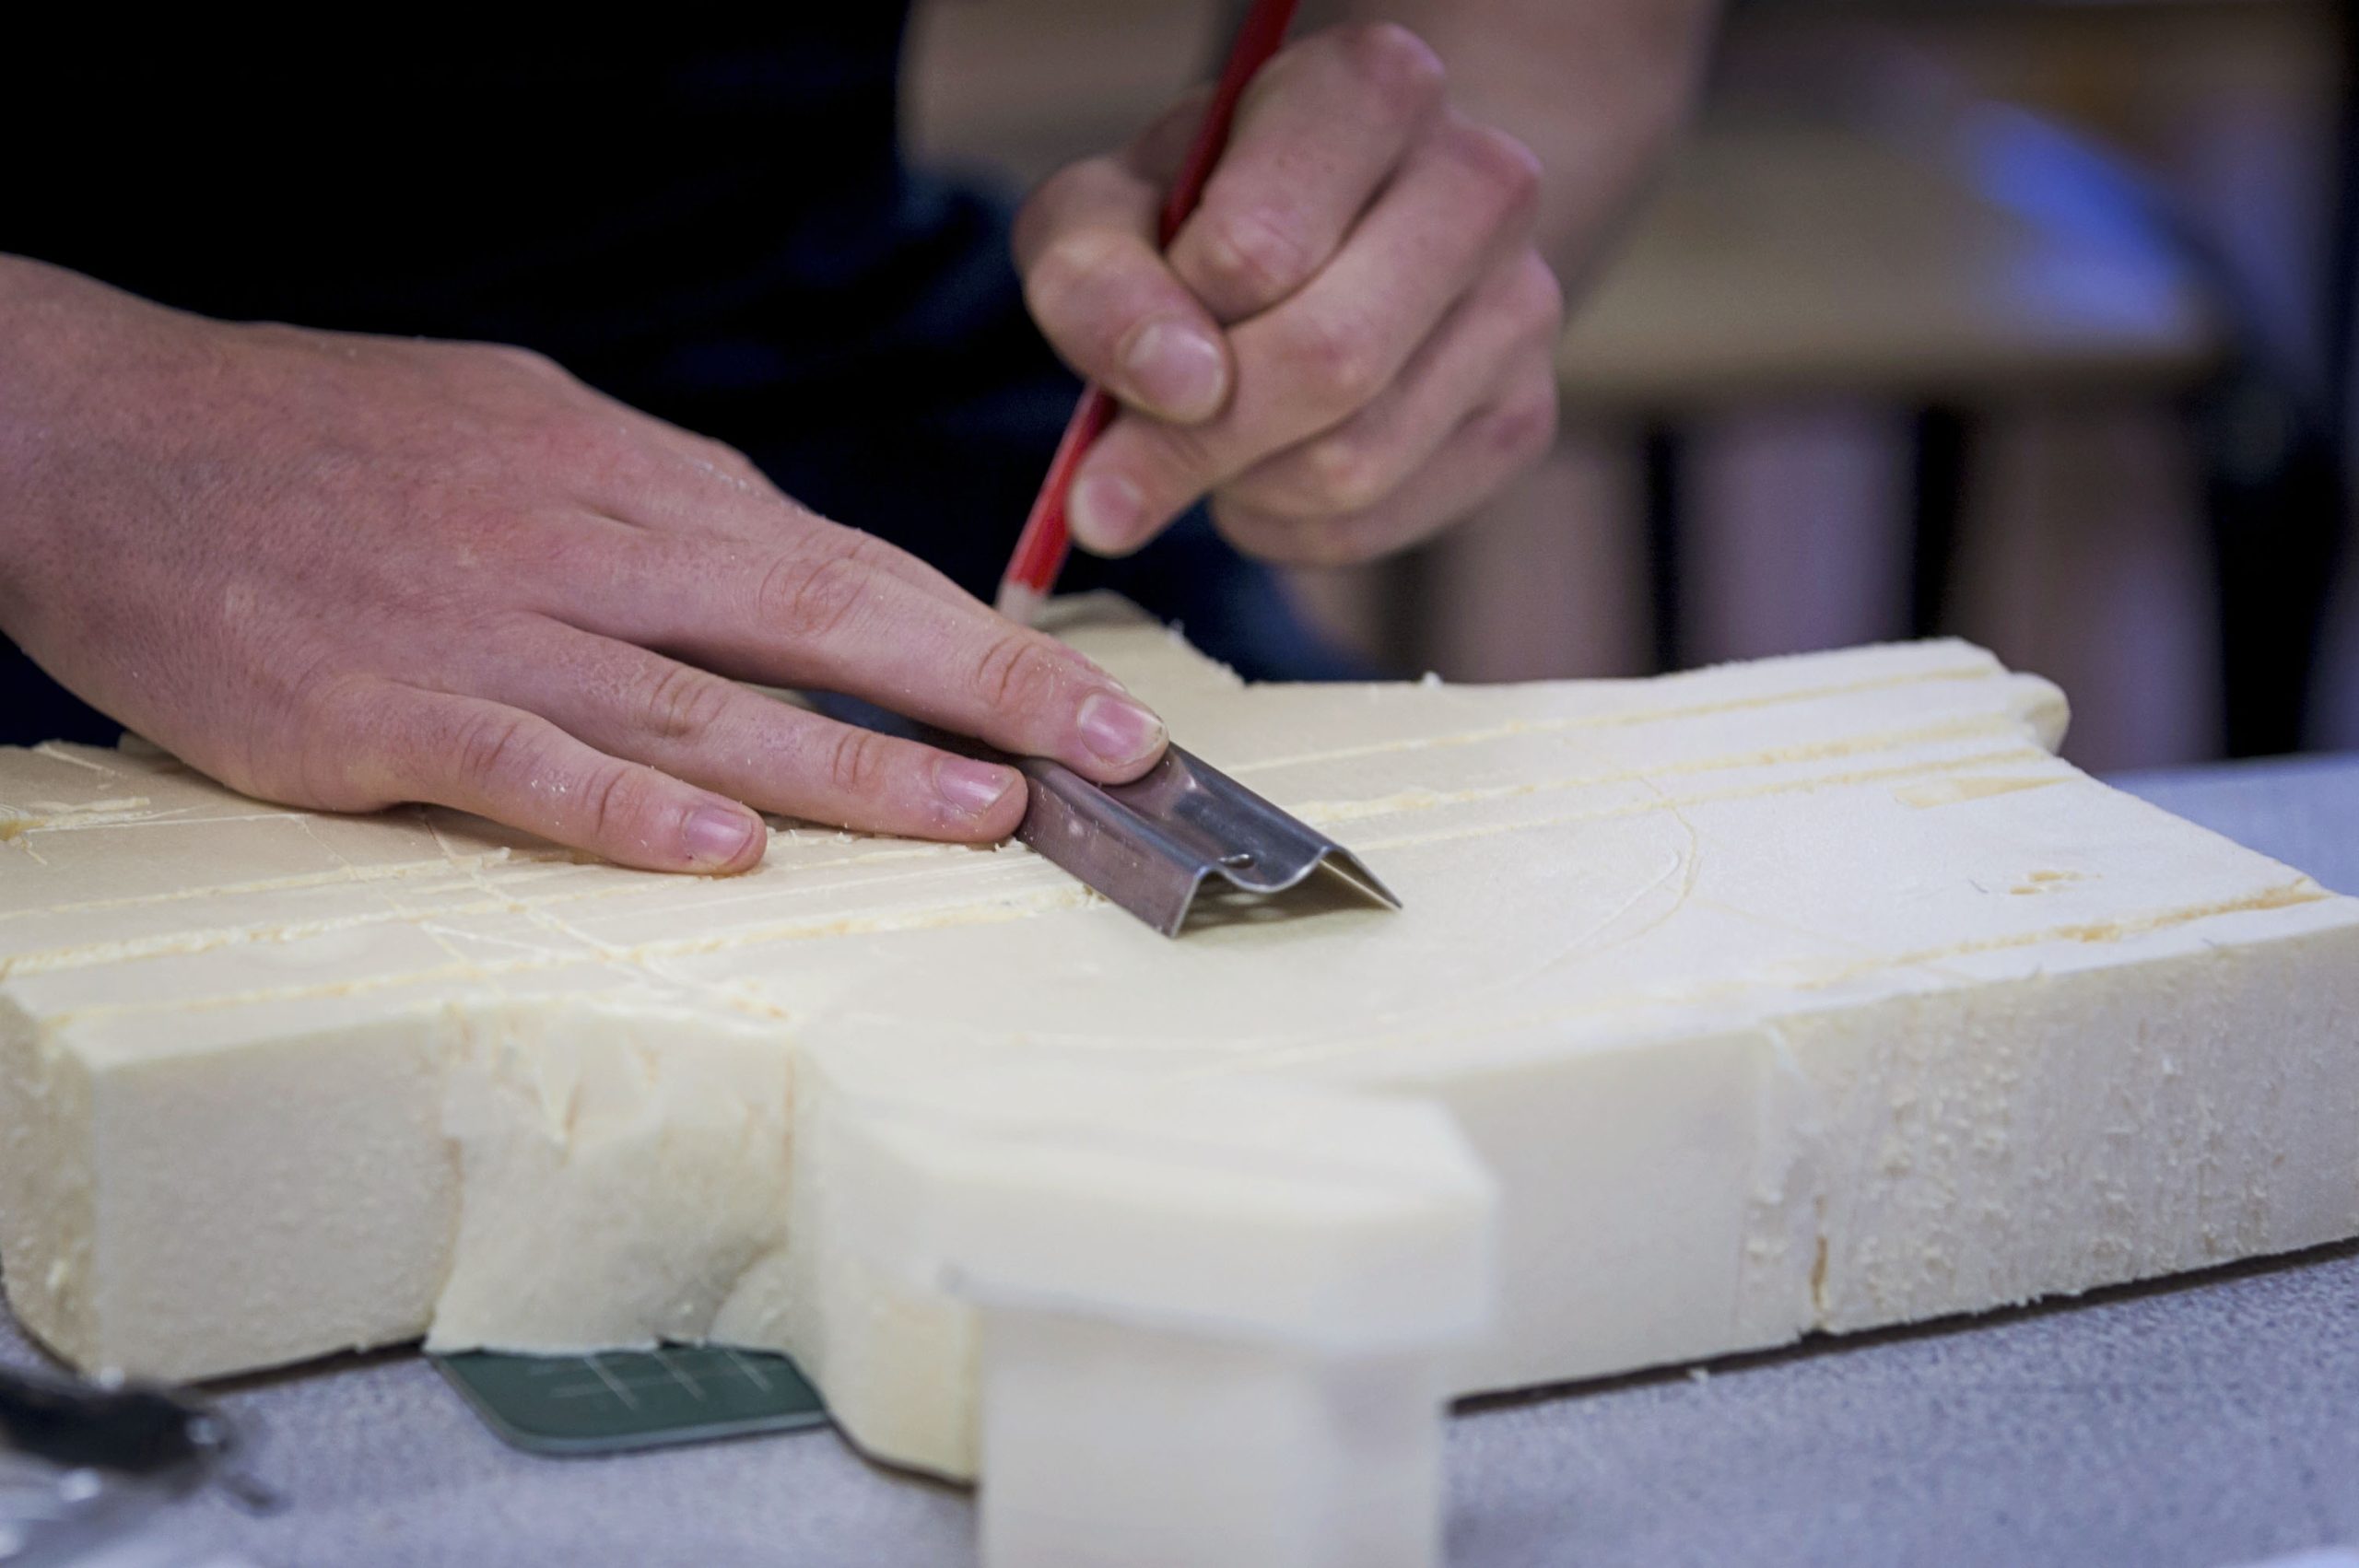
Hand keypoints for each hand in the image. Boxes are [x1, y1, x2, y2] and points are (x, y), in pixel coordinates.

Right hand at [0, 261, 1169, 872]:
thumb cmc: (324, 437)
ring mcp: (482, 629)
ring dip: (852, 766)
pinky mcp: (376, 713)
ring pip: (698, 703)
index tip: (1085, 698)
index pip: (836, 562)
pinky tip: (724, 855)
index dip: (972, 634)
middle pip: (815, 618)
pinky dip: (624, 810)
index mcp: (621, 474)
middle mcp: (577, 543)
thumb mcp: (519, 421)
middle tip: (1111, 756)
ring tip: (986, 817)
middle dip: (980, 689)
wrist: (104, 438)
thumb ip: (658, 499)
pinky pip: (522, 766)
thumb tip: (790, 560)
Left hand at [1014, 22, 1564, 566]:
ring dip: (1238, 486)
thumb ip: (1096, 281)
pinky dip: (1283, 526)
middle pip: (1328, 364)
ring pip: (1352, 463)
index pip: (1257, 251)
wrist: (1333, 232)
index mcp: (1373, 89)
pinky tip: (1261, 474)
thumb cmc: (1198, 214)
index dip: (1166, 328)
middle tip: (1110, 486)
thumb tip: (1177, 388)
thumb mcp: (1103, 215)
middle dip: (1195, 443)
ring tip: (1204, 443)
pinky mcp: (1524, 418)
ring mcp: (1522, 307)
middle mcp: (1479, 184)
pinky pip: (1375, 526)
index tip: (1130, 355)